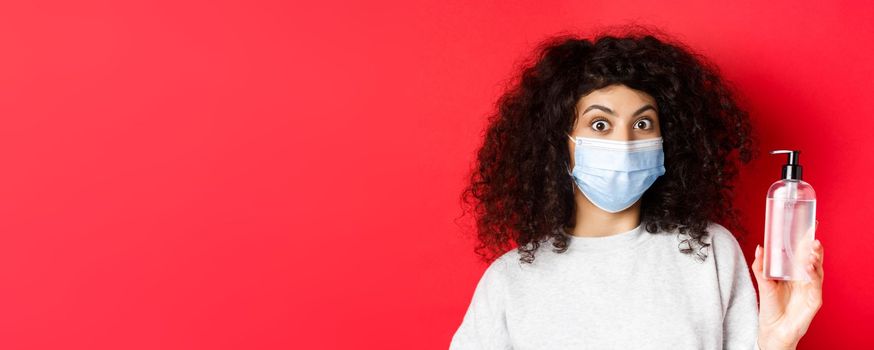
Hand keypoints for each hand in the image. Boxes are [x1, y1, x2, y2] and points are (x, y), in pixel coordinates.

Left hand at [751, 220, 822, 349]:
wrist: (773, 329)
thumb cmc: (770, 307)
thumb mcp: (763, 283)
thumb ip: (760, 266)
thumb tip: (759, 247)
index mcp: (793, 272)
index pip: (802, 253)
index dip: (805, 241)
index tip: (807, 227)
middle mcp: (804, 278)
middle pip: (813, 259)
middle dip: (814, 248)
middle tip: (812, 237)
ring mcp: (811, 289)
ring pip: (817, 270)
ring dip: (815, 259)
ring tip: (812, 250)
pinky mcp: (814, 300)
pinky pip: (816, 284)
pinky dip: (814, 274)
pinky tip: (809, 266)